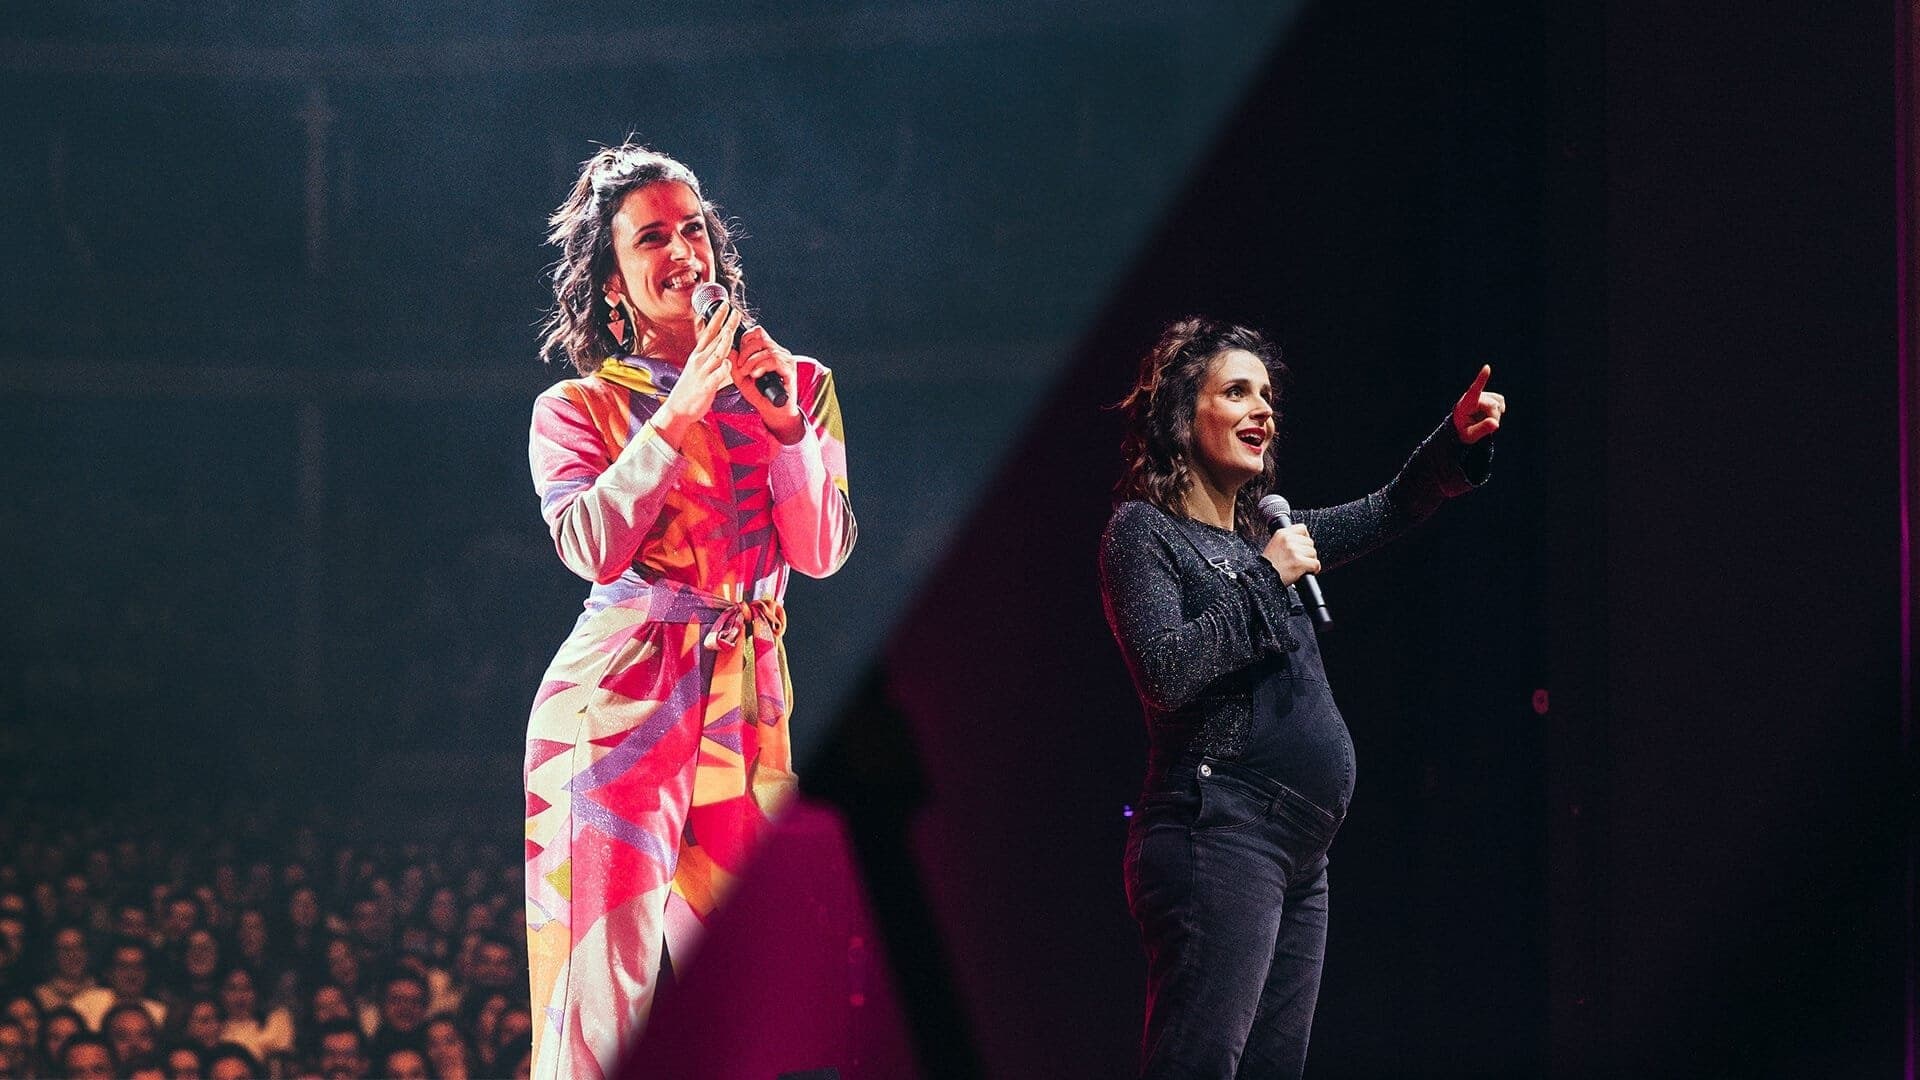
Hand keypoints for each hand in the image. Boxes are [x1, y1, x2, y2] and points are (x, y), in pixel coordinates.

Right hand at [653, 301, 742, 448]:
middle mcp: (700, 360)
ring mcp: (702, 372)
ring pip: (717, 353)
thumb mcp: (698, 369)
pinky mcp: (706, 386)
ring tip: (731, 330)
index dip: (717, 318)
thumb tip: (720, 346)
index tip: (724, 305)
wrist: (677, 409)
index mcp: (698, 355)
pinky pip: (717, 375)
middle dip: (726, 324)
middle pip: (715, 339)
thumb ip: (709, 357)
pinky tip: (729, 363)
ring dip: (725, 341)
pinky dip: (724, 368)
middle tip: (735, 311)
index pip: (709, 332)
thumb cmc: (690, 390)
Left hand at [732, 325, 803, 443]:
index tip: (738, 355)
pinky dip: (762, 366)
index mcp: (770, 350)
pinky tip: (755, 375)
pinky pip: (775, 360)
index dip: (745, 339)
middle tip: (740, 366)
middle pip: (761, 338)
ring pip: (767, 350)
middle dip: (745, 351)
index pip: (757, 333)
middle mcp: (780, 352)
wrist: (774, 413)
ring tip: (746, 373)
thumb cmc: (759, 395)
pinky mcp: (790, 370)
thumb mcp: (741, 379)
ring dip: (752, 361)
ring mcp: (787, 360)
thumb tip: (730, 350)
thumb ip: (734, 365)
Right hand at [1261, 523, 1320, 585]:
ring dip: (1310, 561)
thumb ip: (1287, 540)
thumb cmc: (1268, 565)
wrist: (1263, 577)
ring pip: (1313, 553)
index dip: (1304, 538)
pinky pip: (1315, 564)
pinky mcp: (1299, 562)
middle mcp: (1288, 540)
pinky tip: (1306, 571)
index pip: (1302, 529)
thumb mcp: (1274, 545)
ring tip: (1301, 566)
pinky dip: (1314, 569)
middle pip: (1309, 542)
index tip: (1302, 546)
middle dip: (1307, 552)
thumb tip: (1302, 541)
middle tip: (1299, 560)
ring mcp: (1294, 550)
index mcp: (1282, 534)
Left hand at [1451, 364, 1505, 444]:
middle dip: (1493, 418)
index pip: (1474, 391)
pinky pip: (1501, 401)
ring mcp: (1482, 395)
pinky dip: (1499, 410)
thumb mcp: (1469, 436)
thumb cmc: (1463, 431)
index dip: (1481, 380)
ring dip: (1495, 415)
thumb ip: (1481, 430)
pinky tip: (1491, 414)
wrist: (1462, 427)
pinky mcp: (1490, 396)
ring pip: (1498, 403)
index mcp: (1464, 404)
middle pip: (1492, 406)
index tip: (1487, 368)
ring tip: (1483, 420)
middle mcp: (1473, 397)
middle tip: (1483, 426)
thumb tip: (1495, 423)